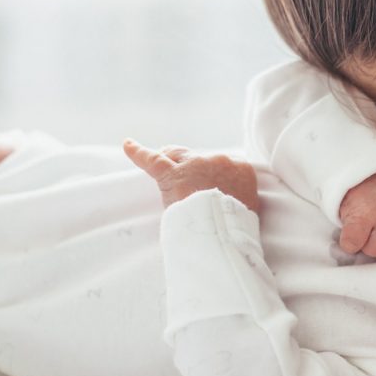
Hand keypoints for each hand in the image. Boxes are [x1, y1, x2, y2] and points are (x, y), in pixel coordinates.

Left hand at [123, 139, 259, 213]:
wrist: (224, 230)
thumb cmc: (236, 225)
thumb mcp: (247, 207)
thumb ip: (236, 196)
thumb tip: (227, 201)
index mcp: (242, 169)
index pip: (221, 164)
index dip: (210, 174)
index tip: (207, 184)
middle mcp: (220, 160)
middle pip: (199, 158)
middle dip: (190, 168)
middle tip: (184, 181)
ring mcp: (195, 165)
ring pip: (177, 155)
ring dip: (170, 161)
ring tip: (162, 167)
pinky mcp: (172, 174)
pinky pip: (152, 159)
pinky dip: (137, 152)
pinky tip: (128, 145)